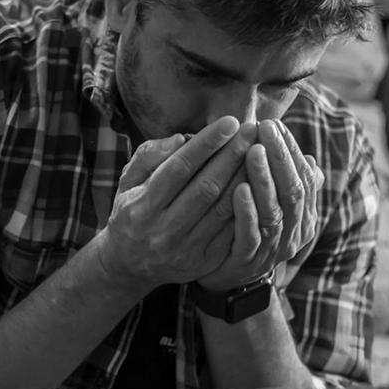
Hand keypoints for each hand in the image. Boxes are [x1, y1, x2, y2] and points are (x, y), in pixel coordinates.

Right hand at [96, 116, 260, 293]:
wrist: (129, 266)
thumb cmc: (131, 213)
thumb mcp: (127, 182)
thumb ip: (148, 157)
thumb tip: (180, 139)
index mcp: (142, 206)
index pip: (179, 168)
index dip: (206, 144)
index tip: (229, 122)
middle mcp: (163, 230)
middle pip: (206, 188)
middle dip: (232, 156)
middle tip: (252, 130)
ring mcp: (185, 248)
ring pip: (223, 209)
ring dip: (245, 178)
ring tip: (261, 152)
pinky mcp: (203, 262)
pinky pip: (231, 231)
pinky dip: (247, 206)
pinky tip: (259, 183)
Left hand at [196, 119, 324, 294]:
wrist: (227, 279)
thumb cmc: (248, 230)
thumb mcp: (272, 206)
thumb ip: (287, 184)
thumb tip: (309, 159)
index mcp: (303, 216)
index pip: (304, 179)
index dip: (291, 151)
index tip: (275, 124)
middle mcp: (293, 233)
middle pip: (293, 192)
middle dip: (281, 158)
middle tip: (266, 128)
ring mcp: (271, 250)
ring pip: (274, 212)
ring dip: (264, 179)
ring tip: (253, 151)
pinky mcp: (247, 261)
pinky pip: (250, 234)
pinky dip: (246, 211)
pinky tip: (237, 188)